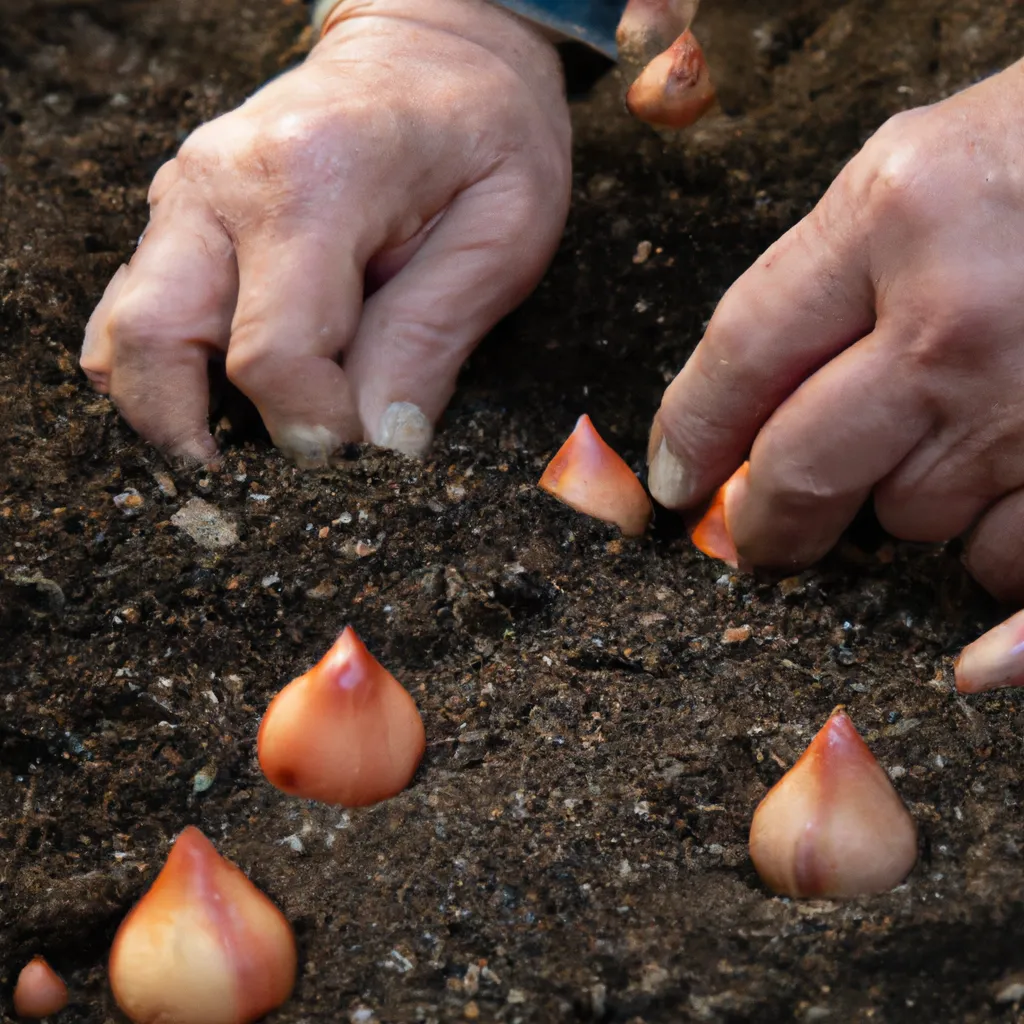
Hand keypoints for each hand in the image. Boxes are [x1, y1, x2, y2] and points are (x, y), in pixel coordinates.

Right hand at [81, 0, 570, 465]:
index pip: (273, 355)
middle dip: (198, 436)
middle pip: (154, 345)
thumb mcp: (502, 232)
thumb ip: (432, 337)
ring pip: (126, 333)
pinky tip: (222, 393)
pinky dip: (165, 368)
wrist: (436, 49)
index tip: (363, 452)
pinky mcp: (181, 215)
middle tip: (263, 483)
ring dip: (170, 407)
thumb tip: (379, 445)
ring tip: (240, 445)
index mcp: (312, 181)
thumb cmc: (485, 134)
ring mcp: (187, 195)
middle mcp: (222, 183)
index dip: (315, 429)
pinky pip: (137, 310)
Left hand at [648, 58, 1023, 602]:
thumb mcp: (916, 173)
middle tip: (759, 537)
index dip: (692, 433)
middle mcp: (962, 319)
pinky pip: (1015, 570)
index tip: (678, 481)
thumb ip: (823, 283)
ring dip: (911, 503)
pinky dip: (994, 583)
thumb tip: (742, 412)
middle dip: (767, 521)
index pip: (740, 356)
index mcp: (894, 217)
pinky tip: (976, 623)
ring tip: (955, 445)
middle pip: (803, 471)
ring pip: (913, 518)